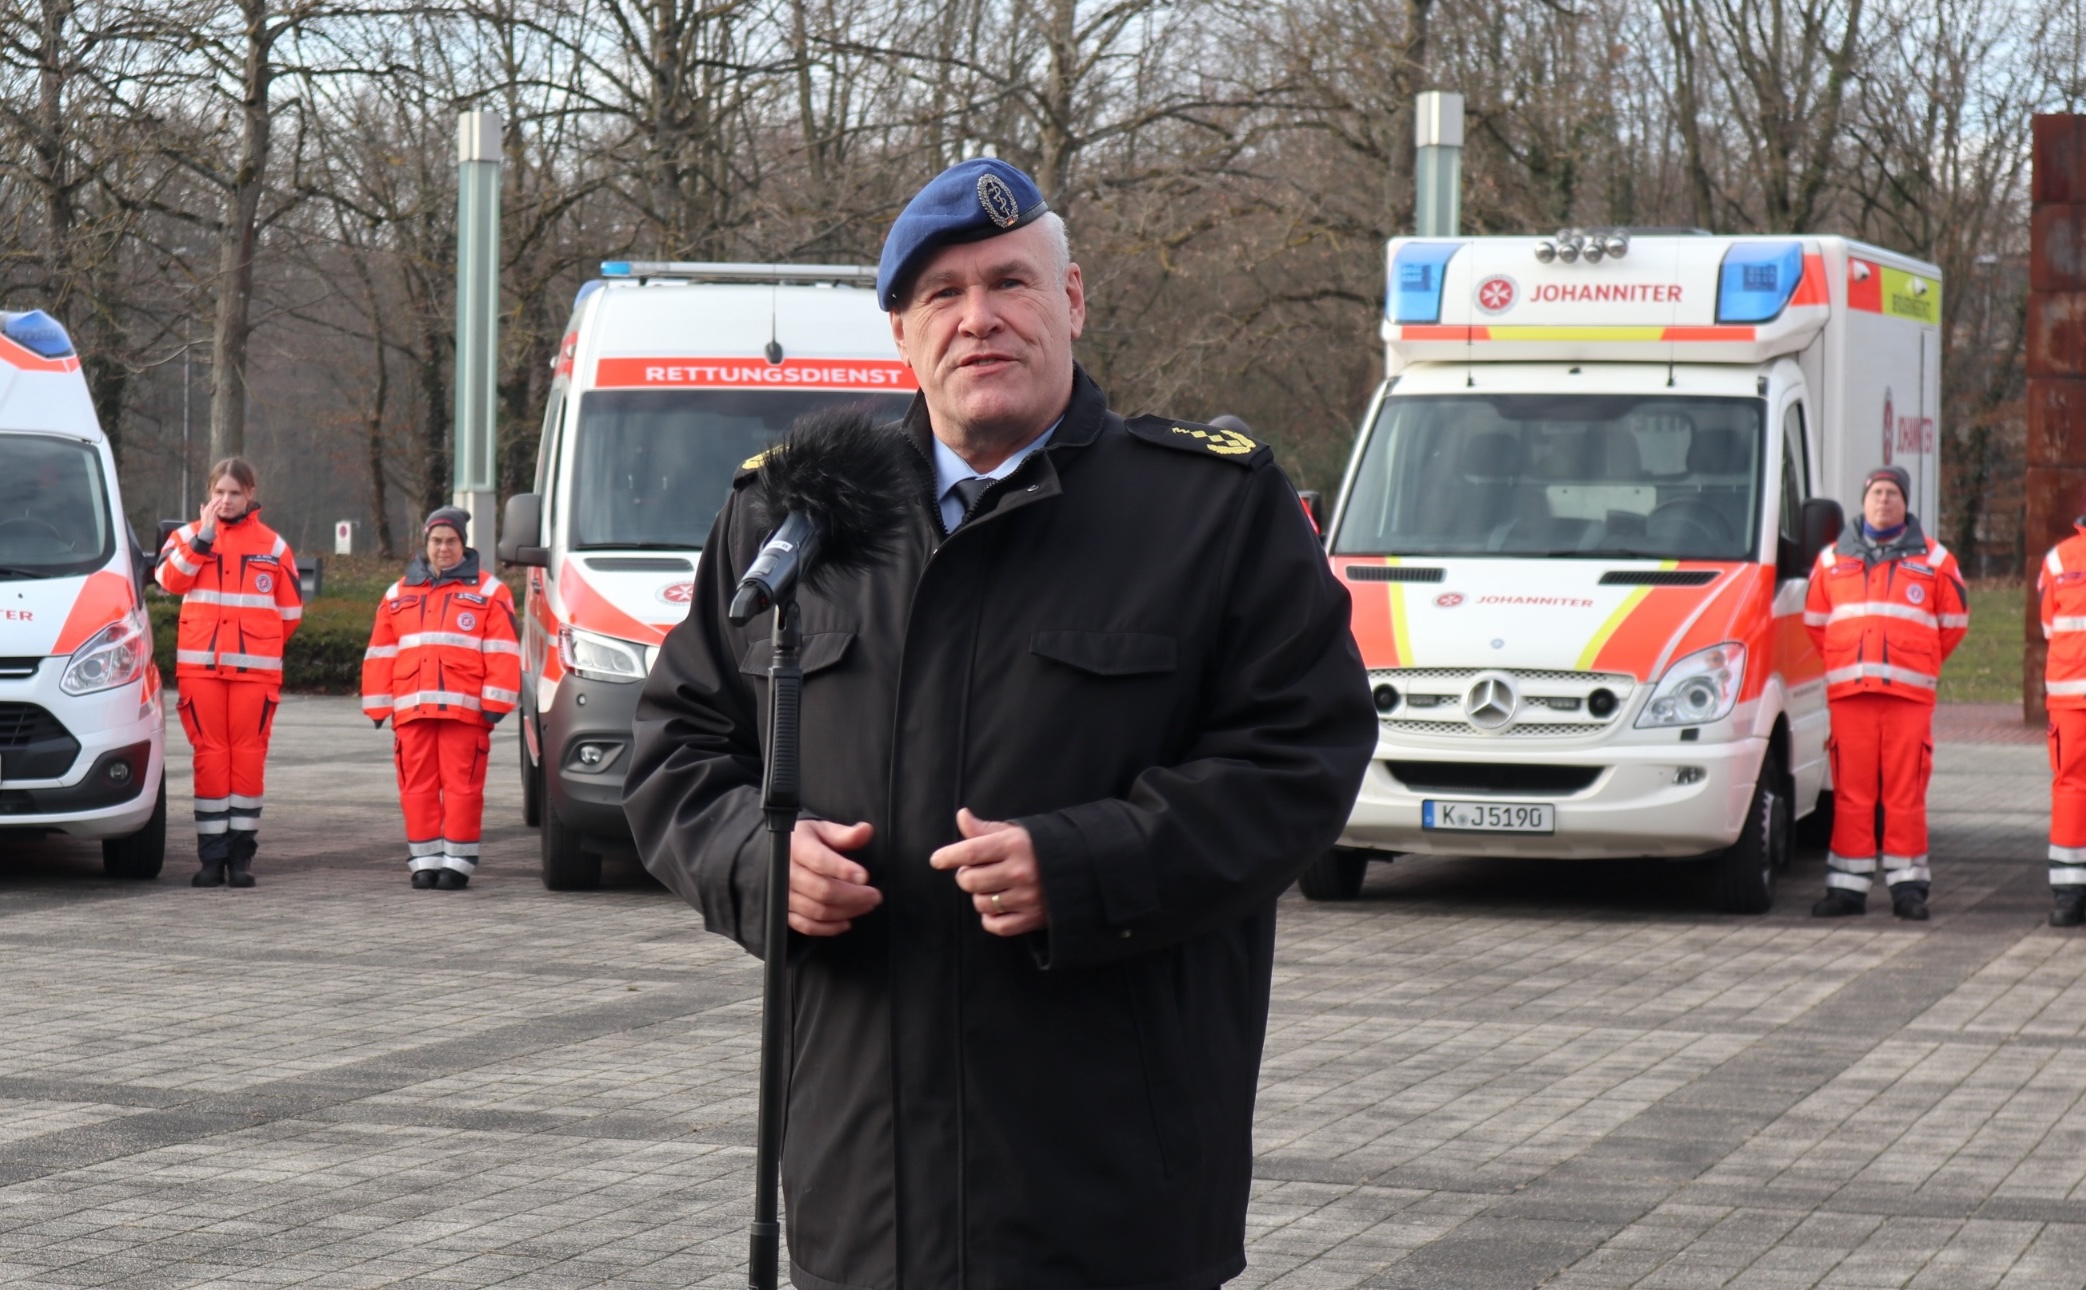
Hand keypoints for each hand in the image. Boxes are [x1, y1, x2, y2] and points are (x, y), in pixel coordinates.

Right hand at [196, 496, 222, 541]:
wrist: (206, 530)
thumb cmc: (206, 524)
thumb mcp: (203, 516)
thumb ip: (202, 510)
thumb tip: (201, 504)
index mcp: (204, 511)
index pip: (209, 504)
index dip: (213, 501)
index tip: (217, 498)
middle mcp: (206, 511)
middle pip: (211, 504)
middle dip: (215, 500)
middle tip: (220, 497)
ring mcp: (209, 513)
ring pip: (213, 506)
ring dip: (217, 502)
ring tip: (221, 499)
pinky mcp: (212, 516)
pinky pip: (216, 510)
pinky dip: (218, 506)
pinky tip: (221, 504)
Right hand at [789, 819, 881, 935]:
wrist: (777, 854)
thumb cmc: (805, 841)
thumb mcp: (823, 830)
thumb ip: (844, 834)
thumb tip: (866, 830)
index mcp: (796, 847)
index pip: (819, 860)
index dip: (842, 870)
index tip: (864, 876)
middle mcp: (786, 873)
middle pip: (822, 890)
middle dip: (853, 896)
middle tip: (875, 896)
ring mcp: (784, 894)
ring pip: (817, 910)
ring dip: (846, 911)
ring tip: (866, 905)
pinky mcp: (785, 911)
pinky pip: (806, 925)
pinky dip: (828, 928)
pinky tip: (846, 922)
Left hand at [930, 808, 1046, 936]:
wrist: (1082, 869)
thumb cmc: (1042, 848)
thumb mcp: (1016, 833)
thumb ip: (985, 829)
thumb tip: (962, 816)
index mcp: (1015, 846)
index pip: (971, 851)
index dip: (948, 855)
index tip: (937, 860)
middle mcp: (1020, 871)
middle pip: (970, 880)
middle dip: (965, 876)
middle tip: (973, 871)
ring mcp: (1027, 897)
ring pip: (981, 903)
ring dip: (979, 896)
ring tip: (990, 887)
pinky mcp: (1033, 918)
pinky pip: (996, 925)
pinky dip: (990, 918)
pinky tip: (996, 907)